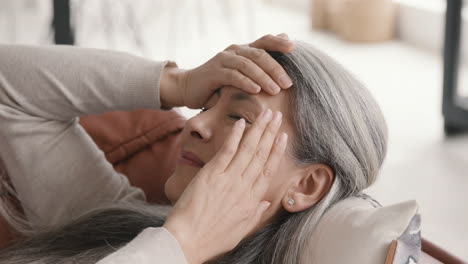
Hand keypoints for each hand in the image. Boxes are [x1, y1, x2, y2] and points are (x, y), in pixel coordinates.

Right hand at [160, 33, 294, 108]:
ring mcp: (223, 60)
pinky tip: (256, 91)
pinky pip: (232, 76)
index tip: (294, 48)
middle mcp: (234, 51)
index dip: (279, 42)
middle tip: (288, 83)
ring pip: (247, 65)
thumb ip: (258, 68)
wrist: (188, 88)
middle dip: (276, 69)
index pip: (264, 41)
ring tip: (276, 90)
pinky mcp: (213, 73)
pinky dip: (246, 82)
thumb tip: (280, 66)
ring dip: (263, 78)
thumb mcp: (240, 76)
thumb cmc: (218, 84)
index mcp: (242, 50)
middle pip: (259, 54)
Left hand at [163, 109, 287, 263]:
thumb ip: (255, 214)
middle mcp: (244, 186)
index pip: (268, 169)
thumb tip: (265, 202)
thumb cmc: (212, 239)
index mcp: (252, 200)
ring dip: (258, 129)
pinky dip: (235, 136)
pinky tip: (241, 123)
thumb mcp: (241, 231)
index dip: (277, 151)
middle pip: (261, 154)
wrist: (188, 241)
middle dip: (270, 133)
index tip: (284, 137)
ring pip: (248, 149)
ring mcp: (228, 179)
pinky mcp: (211, 174)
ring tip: (266, 114)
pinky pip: (227, 150)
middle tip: (277, 116)